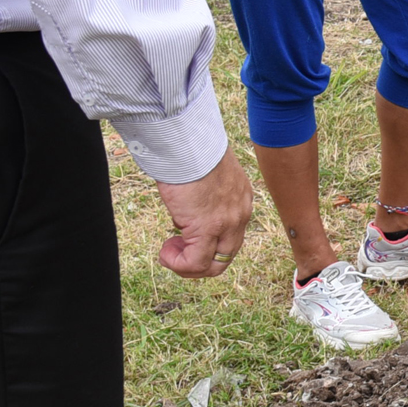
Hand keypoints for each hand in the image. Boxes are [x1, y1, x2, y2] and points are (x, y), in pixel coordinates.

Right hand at [154, 150, 253, 277]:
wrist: (187, 140)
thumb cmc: (191, 150)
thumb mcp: (206, 173)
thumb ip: (205, 193)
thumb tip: (188, 208)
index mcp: (241, 198)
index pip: (232, 235)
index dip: (208, 242)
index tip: (184, 232)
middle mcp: (240, 213)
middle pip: (227, 255)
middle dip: (201, 260)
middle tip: (177, 247)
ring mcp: (227, 223)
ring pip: (215, 265)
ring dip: (188, 265)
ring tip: (169, 250)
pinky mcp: (207, 227)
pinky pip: (196, 263)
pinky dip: (178, 264)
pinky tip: (165, 251)